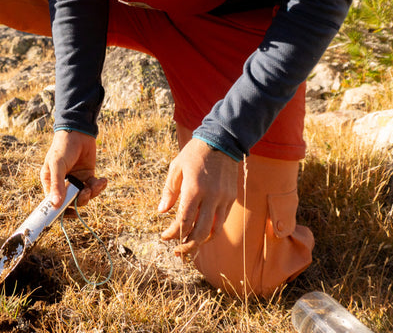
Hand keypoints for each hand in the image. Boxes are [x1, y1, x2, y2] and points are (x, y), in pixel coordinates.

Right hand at [40, 130, 107, 207]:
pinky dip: (99, 187)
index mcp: (50, 182)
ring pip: (84, 197)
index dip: (60, 211)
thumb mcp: (57, 164)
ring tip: (95, 184)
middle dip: (80, 201)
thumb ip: (57, 184)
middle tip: (85, 193)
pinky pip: (94, 189)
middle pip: (70, 203)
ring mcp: (76, 181)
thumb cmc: (63, 146)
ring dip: (92, 194)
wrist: (79, 132)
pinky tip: (103, 180)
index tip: (69, 214)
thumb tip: (55, 205)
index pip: (53, 204)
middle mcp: (62, 184)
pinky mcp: (88, 177)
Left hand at [156, 139, 237, 255]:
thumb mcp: (175, 168)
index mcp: (194, 189)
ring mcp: (223, 199)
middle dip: (187, 245)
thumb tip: (161, 211)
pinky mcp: (231, 198)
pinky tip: (201, 233)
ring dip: (201, 242)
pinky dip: (211, 230)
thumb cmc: (194, 154)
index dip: (173, 233)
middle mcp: (211, 197)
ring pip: (214, 230)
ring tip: (189, 245)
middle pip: (200, 232)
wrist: (222, 142)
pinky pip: (221, 221)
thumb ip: (169, 191)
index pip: (184, 221)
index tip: (164, 237)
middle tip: (177, 251)